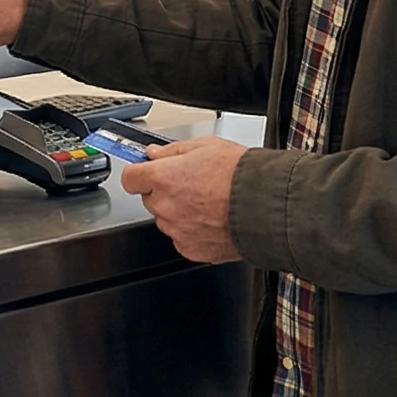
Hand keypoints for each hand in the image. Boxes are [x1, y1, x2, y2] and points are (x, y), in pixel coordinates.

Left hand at [119, 136, 244, 262]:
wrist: (266, 207)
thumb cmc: (242, 176)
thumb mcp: (206, 147)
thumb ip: (172, 151)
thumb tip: (155, 154)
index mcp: (163, 178)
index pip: (129, 178)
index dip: (139, 173)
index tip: (146, 171)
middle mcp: (165, 206)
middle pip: (150, 199)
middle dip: (164, 192)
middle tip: (191, 185)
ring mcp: (177, 230)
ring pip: (167, 219)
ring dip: (179, 212)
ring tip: (208, 202)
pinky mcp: (190, 249)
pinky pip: (182, 238)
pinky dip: (193, 231)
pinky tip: (213, 219)